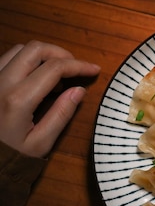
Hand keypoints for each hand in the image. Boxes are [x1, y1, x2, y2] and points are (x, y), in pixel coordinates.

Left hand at [0, 41, 100, 157]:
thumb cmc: (10, 156)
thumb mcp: (40, 143)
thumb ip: (61, 115)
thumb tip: (79, 90)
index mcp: (18, 99)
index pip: (54, 67)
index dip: (79, 65)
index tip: (94, 69)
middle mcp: (2, 82)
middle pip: (36, 49)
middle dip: (61, 54)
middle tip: (76, 68)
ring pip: (20, 50)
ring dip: (43, 56)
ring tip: (56, 75)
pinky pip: (8, 59)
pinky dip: (27, 61)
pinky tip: (36, 78)